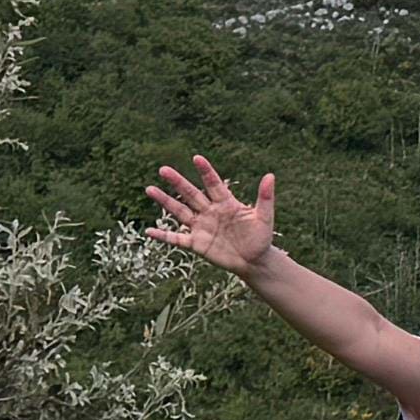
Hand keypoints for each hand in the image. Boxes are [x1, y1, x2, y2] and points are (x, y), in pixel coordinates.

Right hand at [146, 156, 281, 275]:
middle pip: (191, 194)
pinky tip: (148, 232)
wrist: (254, 261)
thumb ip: (265, 198)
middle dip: (177, 182)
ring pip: (180, 212)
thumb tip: (270, 176)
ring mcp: (201, 227)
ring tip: (149, 189)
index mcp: (226, 203)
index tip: (197, 158)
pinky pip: (176, 239)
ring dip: (165, 202)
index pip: (213, 184)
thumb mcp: (264, 218)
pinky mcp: (197, 244)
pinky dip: (163, 236)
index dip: (206, 172)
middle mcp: (210, 212)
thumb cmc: (260, 238)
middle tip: (163, 169)